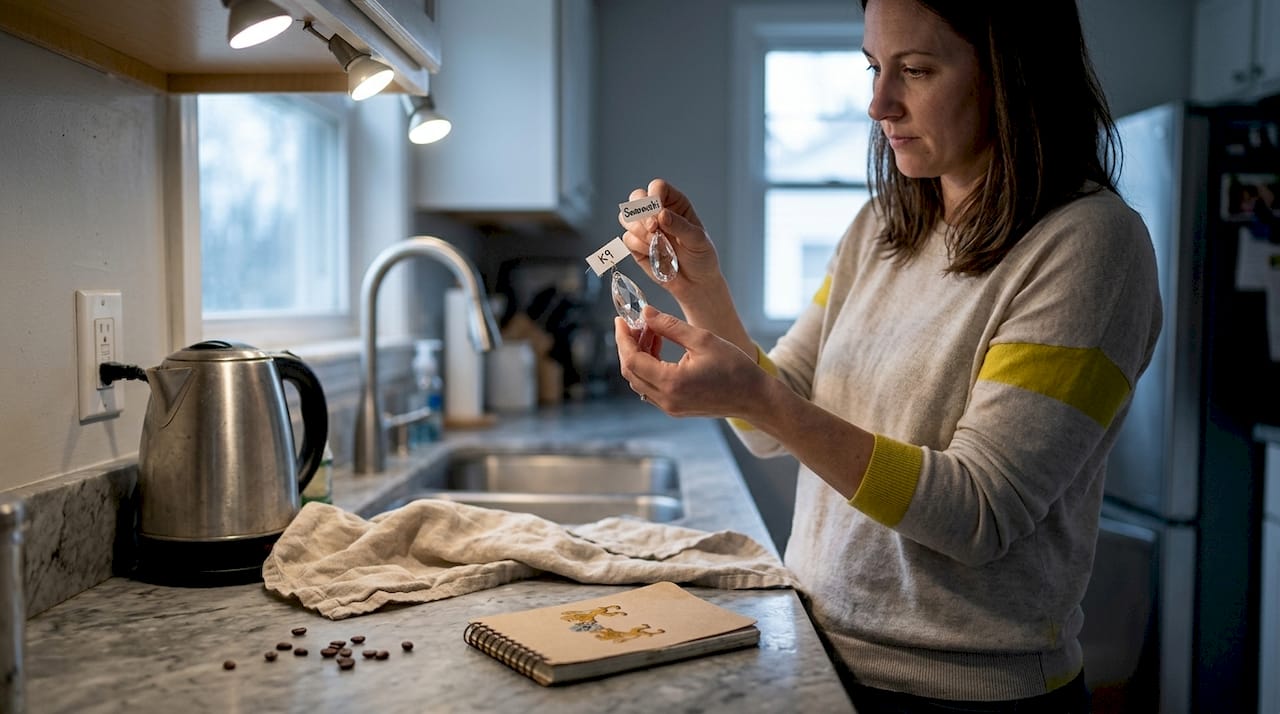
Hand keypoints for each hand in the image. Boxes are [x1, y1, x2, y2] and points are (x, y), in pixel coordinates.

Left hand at [615, 306, 763, 417]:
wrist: (755, 397)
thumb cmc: (735, 368)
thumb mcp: (702, 339)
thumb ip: (669, 326)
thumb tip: (645, 313)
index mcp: (671, 382)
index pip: (632, 360)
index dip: (622, 338)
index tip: (621, 320)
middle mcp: (666, 399)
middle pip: (630, 371)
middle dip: (628, 345)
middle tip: (635, 323)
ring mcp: (669, 407)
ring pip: (639, 380)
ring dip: (639, 355)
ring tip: (651, 332)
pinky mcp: (675, 408)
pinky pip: (650, 387)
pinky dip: (649, 367)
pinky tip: (659, 348)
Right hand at [617, 179, 723, 304]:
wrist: (696, 283)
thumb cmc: (701, 257)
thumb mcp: (697, 240)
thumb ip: (680, 226)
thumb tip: (661, 214)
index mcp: (674, 203)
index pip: (657, 188)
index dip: (654, 197)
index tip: (659, 213)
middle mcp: (657, 212)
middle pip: (636, 197)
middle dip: (641, 212)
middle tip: (653, 228)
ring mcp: (644, 228)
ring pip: (626, 217)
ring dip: (639, 230)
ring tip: (656, 243)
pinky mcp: (636, 246)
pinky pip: (627, 239)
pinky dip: (639, 246)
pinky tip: (654, 254)